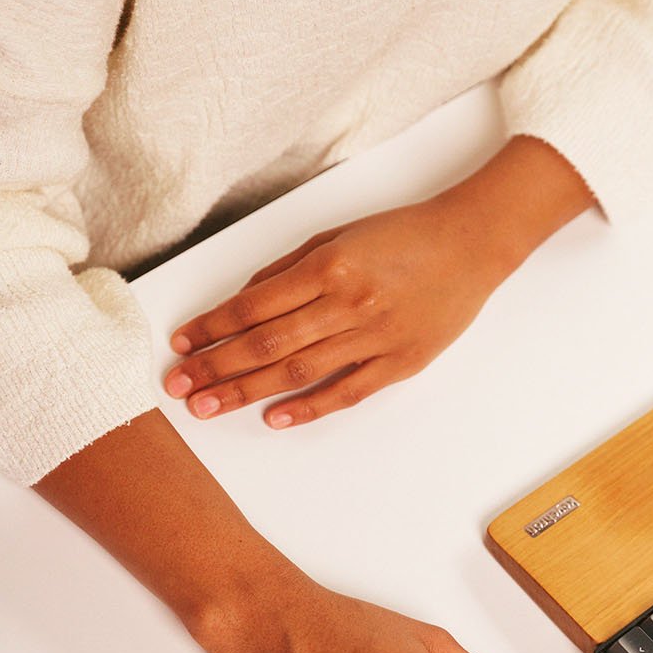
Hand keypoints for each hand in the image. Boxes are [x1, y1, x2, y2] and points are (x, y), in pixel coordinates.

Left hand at [163, 194, 524, 427]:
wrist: (472, 243)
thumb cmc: (404, 234)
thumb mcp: (338, 234)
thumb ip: (290, 268)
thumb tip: (245, 301)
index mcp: (328, 266)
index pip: (254, 305)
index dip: (212, 327)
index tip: (182, 343)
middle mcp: (347, 303)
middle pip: (266, 344)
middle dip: (216, 367)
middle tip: (180, 388)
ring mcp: (375, 336)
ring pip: (298, 371)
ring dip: (247, 392)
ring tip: (209, 407)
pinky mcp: (400, 362)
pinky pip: (347, 391)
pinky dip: (308, 408)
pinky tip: (274, 419)